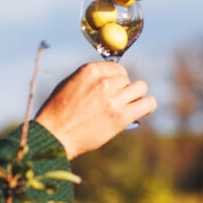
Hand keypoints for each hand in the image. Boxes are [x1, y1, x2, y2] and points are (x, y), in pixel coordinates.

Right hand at [35, 61, 154, 159]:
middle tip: (118, 100)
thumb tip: (111, 77)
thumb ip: (91, 78)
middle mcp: (103, 82)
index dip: (117, 78)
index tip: (114, 87)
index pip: (117, 67)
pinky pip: (148, 103)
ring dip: (136, 95)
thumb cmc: (58, 112)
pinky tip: (144, 109)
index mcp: (90, 71)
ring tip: (131, 104)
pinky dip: (148, 106)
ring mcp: (113, 100)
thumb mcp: (70, 84)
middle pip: (127, 79)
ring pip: (141, 88)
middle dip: (124, 88)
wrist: (54, 135)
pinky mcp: (120, 117)